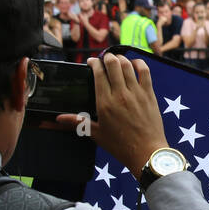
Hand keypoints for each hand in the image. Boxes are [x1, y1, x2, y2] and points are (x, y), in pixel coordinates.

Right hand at [56, 55, 167, 174]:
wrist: (146, 152)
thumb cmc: (121, 145)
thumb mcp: (97, 134)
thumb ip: (79, 122)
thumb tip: (59, 119)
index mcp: (105, 103)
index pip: (98, 73)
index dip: (94, 63)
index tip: (92, 62)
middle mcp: (120, 95)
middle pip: (113, 64)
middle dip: (107, 57)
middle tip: (105, 58)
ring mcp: (136, 93)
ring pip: (128, 66)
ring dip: (121, 59)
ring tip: (117, 59)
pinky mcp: (149, 95)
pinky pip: (145, 72)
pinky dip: (139, 64)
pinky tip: (135, 63)